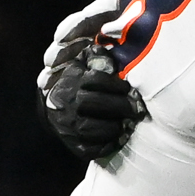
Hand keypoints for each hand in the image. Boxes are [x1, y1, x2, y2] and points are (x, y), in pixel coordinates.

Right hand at [38, 33, 143, 160]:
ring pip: (93, 128)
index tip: (132, 90)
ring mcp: (68, 126)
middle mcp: (66, 103)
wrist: (56, 110)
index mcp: (71, 80)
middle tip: (138, 109)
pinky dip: (109, 145)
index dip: (117, 85)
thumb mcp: (84, 65)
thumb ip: (97, 57)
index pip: (95, 80)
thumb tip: (108, 46)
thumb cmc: (79, 83)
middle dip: (121, 106)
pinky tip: (121, 137)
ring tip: (130, 123)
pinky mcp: (73, 145)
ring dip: (116, 126)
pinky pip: (92, 149)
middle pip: (95, 103)